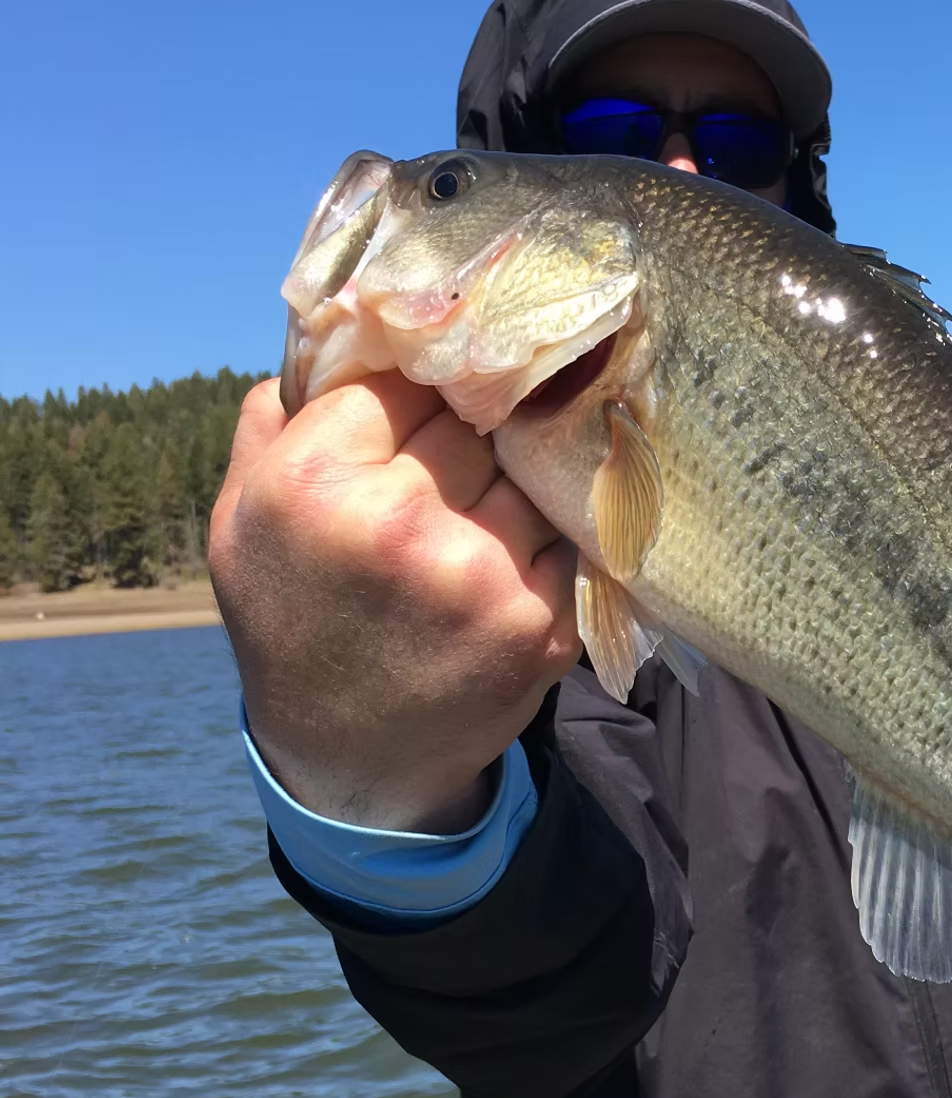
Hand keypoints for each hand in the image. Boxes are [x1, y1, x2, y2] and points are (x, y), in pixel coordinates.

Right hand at [210, 373, 580, 832]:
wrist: (354, 761)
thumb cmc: (293, 625)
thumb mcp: (240, 524)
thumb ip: (276, 422)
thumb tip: (342, 335)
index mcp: (315, 487)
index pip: (403, 377)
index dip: (413, 393)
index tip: (417, 413)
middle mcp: (399, 527)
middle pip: (476, 418)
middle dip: (469, 433)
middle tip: (455, 463)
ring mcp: (482, 577)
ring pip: (529, 472)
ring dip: (513, 485)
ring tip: (479, 516)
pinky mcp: (542, 621)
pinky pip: (565, 535)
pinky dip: (545, 538)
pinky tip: (510, 559)